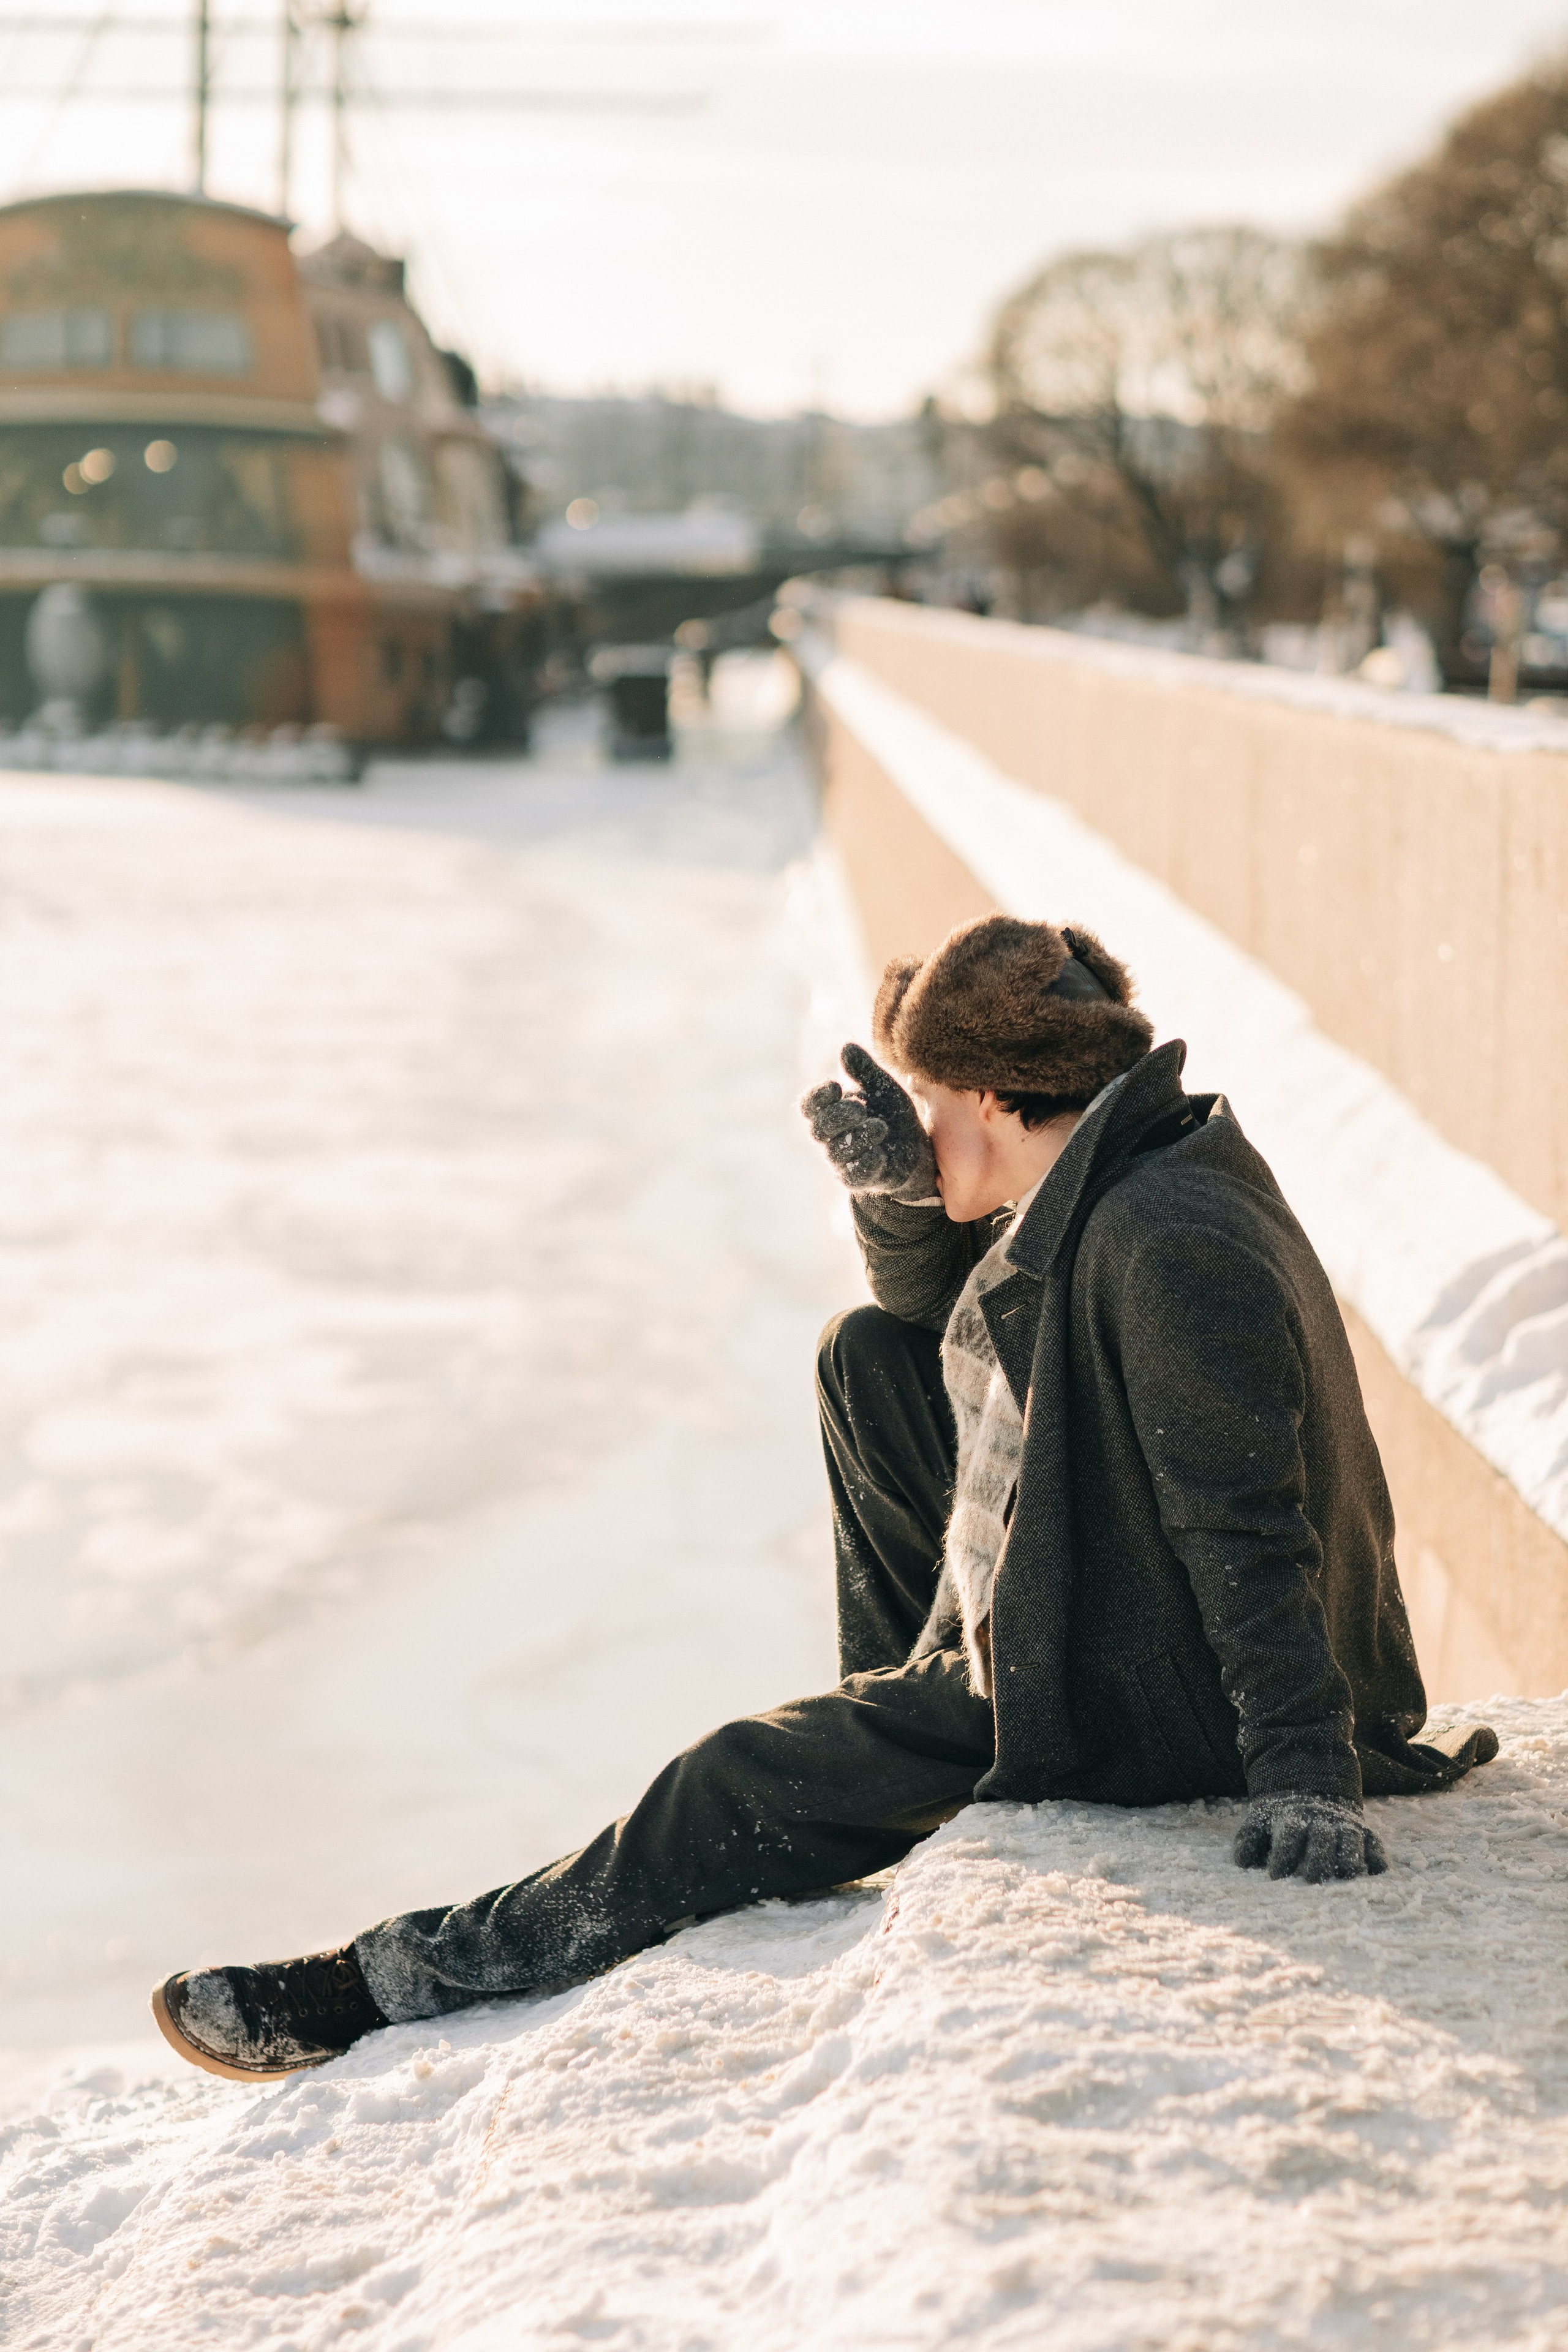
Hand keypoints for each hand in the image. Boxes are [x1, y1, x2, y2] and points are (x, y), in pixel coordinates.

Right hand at [800, 1042, 939, 1200]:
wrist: (917, 1147)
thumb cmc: (892, 1114)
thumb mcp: (881, 1087)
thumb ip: (863, 1069)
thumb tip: (846, 1047)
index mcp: (831, 1111)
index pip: (809, 1106)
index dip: (817, 1097)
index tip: (836, 1086)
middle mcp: (830, 1138)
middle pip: (819, 1129)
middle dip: (838, 1117)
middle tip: (860, 1108)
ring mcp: (842, 1161)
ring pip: (836, 1152)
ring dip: (857, 1137)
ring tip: (881, 1127)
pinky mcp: (859, 1179)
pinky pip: (854, 1174)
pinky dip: (865, 1163)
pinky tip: (880, 1153)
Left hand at [1233, 1794, 1387, 1881]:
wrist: (1310, 1787)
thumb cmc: (1281, 1817)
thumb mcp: (1259, 1820)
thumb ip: (1249, 1839)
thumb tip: (1242, 1863)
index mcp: (1294, 1818)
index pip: (1289, 1834)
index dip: (1283, 1854)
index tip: (1275, 1876)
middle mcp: (1321, 1821)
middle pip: (1322, 1838)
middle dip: (1319, 1858)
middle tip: (1313, 1880)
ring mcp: (1345, 1825)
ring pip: (1351, 1839)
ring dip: (1350, 1857)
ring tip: (1346, 1875)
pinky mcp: (1364, 1832)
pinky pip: (1375, 1843)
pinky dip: (1377, 1857)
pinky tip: (1376, 1871)